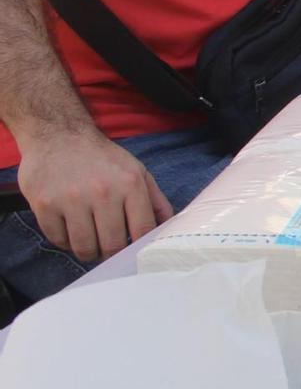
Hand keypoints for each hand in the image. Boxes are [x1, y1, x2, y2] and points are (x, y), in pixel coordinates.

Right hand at [15, 127, 173, 261]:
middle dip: (111, 253)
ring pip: (84, 247)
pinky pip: (58, 240)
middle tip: (108, 249)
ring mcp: (72, 199)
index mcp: (130, 184)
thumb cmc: (102, 158)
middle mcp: (103, 192)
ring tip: (89, 242)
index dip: (138, 247)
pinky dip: (64, 241)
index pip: (142, 230)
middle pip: (112, 245)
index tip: (132, 250)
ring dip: (88, 252)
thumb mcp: (136, 170)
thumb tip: (167, 226)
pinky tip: (69, 229)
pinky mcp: (45, 204)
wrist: (59, 135)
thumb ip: (155, 199)